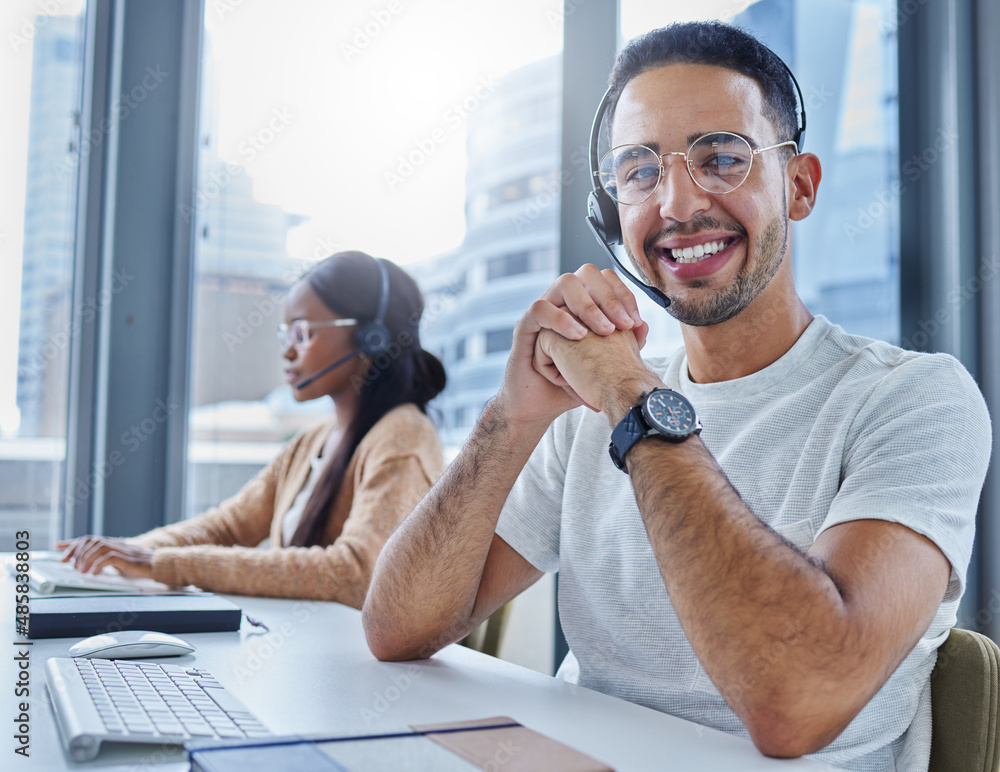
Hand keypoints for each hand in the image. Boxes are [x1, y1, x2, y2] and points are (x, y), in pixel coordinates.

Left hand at [57, 536, 154, 578]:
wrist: (157, 564)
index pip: (88, 539)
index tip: (58, 546)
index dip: (72, 542)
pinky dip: (99, 565)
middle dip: (75, 551)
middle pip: (91, 540)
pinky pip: (109, 558)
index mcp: (111, 544)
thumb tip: (86, 565)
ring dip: (86, 559)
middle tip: (67, 563)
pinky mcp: (127, 558)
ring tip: (80, 571)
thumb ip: (103, 559)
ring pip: (98, 547)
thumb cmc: (138, 565)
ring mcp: (122, 550)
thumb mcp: (117, 561)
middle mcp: (115, 544)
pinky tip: (94, 573)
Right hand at [496, 265, 648, 426]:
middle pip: (587, 273)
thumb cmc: (573, 384)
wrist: (542, 405)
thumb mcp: (605, 364)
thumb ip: (624, 345)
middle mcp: (562, 302)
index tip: (635, 322)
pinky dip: (562, 319)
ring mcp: (543, 312)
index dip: (623, 294)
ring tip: (604, 331)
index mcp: (582, 305)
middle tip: (623, 325)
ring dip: (589, 305)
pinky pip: (540, 309)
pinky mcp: (524, 327)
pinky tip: (578, 337)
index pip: (605, 280)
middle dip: (610, 297)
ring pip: (565, 283)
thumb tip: (644, 326)